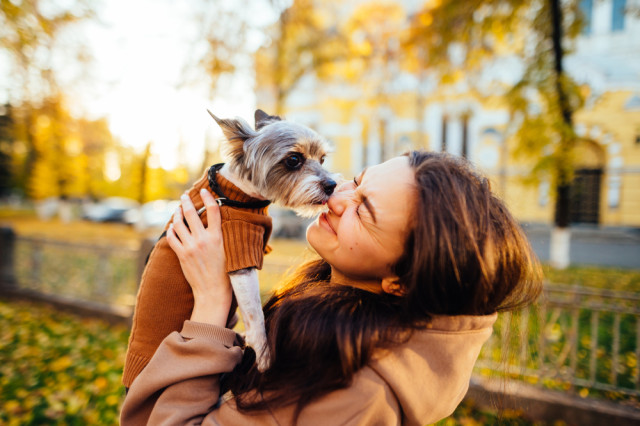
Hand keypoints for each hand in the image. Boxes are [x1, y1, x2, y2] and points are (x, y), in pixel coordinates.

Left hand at [166, 189, 231, 325]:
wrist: (213, 291)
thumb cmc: (225, 273)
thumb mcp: (228, 251)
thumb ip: (222, 236)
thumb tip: (221, 224)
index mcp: (218, 237)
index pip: (213, 210)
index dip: (208, 197)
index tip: (204, 190)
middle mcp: (203, 239)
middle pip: (191, 213)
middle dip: (186, 202)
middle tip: (184, 196)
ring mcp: (191, 247)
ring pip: (179, 223)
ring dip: (176, 214)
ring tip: (177, 210)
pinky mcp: (182, 255)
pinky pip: (172, 237)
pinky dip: (171, 230)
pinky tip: (172, 227)